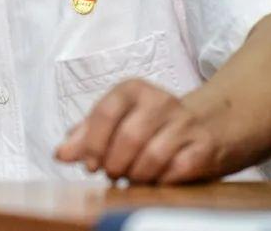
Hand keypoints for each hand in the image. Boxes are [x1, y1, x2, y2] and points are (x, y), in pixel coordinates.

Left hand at [54, 79, 224, 183]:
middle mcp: (160, 100)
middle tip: (112, 174)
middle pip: (128, 138)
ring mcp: (185, 122)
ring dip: (136, 176)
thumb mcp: (118, 120)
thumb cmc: (151, 125)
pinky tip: (154, 181)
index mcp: (132, 89)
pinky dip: (160, 182)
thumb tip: (61, 154)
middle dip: (114, 164)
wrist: (210, 124)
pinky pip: (177, 170)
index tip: (90, 165)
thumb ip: (86, 135)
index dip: (93, 145)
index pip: (104, 113)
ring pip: (152, 157)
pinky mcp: (204, 146)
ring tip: (131, 178)